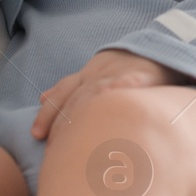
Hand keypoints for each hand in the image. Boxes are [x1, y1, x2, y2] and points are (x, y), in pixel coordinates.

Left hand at [30, 49, 181, 139]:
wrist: (158, 45)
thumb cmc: (126, 66)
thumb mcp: (95, 71)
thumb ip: (71, 87)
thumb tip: (42, 98)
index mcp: (87, 74)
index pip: (62, 93)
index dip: (48, 114)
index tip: (37, 135)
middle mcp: (97, 74)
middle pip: (73, 100)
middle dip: (61, 126)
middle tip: (53, 151)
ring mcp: (116, 75)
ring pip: (92, 99)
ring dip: (81, 122)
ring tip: (75, 146)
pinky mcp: (136, 78)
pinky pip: (121, 92)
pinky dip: (110, 104)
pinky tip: (107, 121)